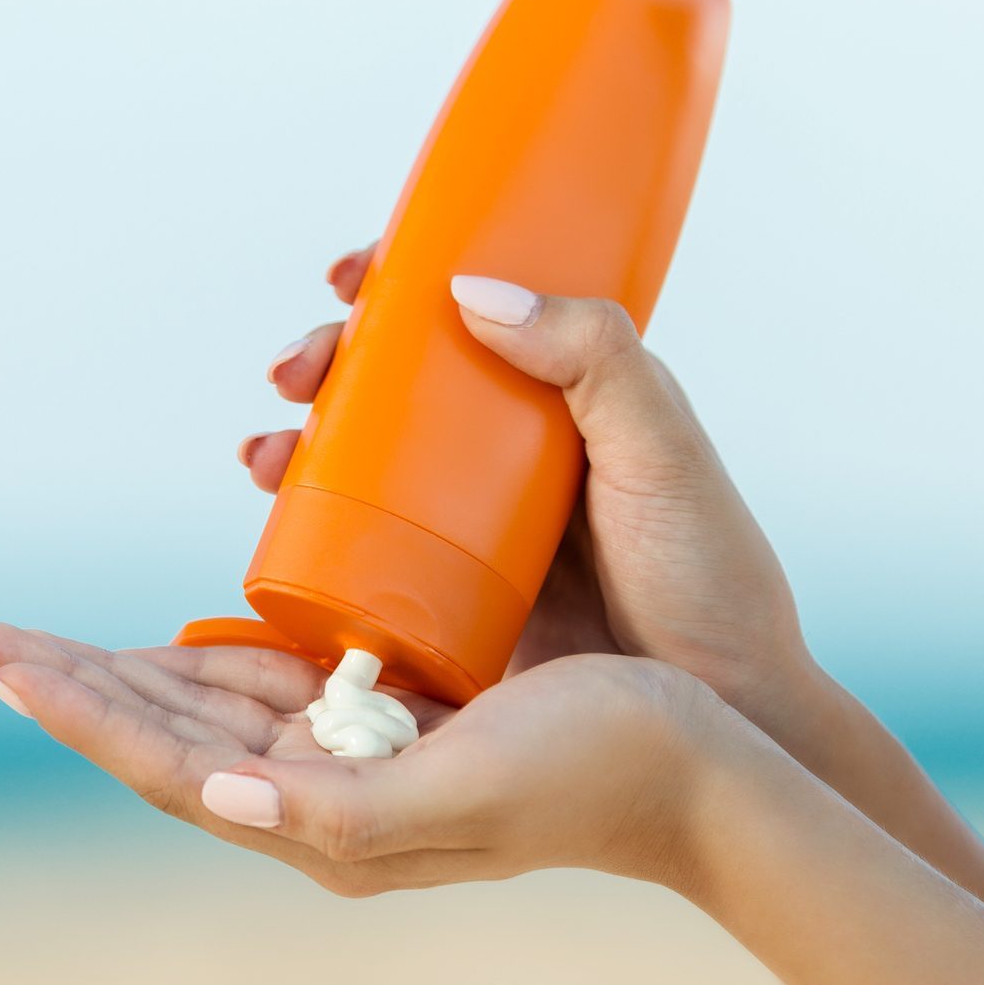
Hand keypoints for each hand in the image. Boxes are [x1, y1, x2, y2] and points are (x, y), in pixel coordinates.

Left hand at [0, 623, 728, 896]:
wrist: (704, 771)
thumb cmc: (598, 775)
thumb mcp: (469, 792)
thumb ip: (341, 812)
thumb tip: (216, 797)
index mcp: (331, 819)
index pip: (166, 762)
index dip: (73, 709)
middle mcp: (329, 793)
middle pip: (168, 732)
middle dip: (73, 685)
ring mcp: (362, 752)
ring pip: (211, 705)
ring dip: (125, 668)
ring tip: (45, 637)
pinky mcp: (402, 711)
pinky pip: (282, 677)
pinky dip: (216, 648)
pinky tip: (192, 625)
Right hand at [245, 246, 835, 753]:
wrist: (720, 709)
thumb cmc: (705, 577)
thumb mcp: (659, 450)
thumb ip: (593, 357)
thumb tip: (471, 288)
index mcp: (569, 395)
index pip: (473, 315)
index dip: (402, 282)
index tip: (353, 275)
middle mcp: (514, 452)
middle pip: (400, 382)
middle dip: (330, 363)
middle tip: (292, 375)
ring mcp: (476, 525)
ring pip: (370, 458)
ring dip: (301, 441)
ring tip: (264, 456)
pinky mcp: (451, 596)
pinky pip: (367, 543)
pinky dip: (311, 523)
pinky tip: (275, 519)